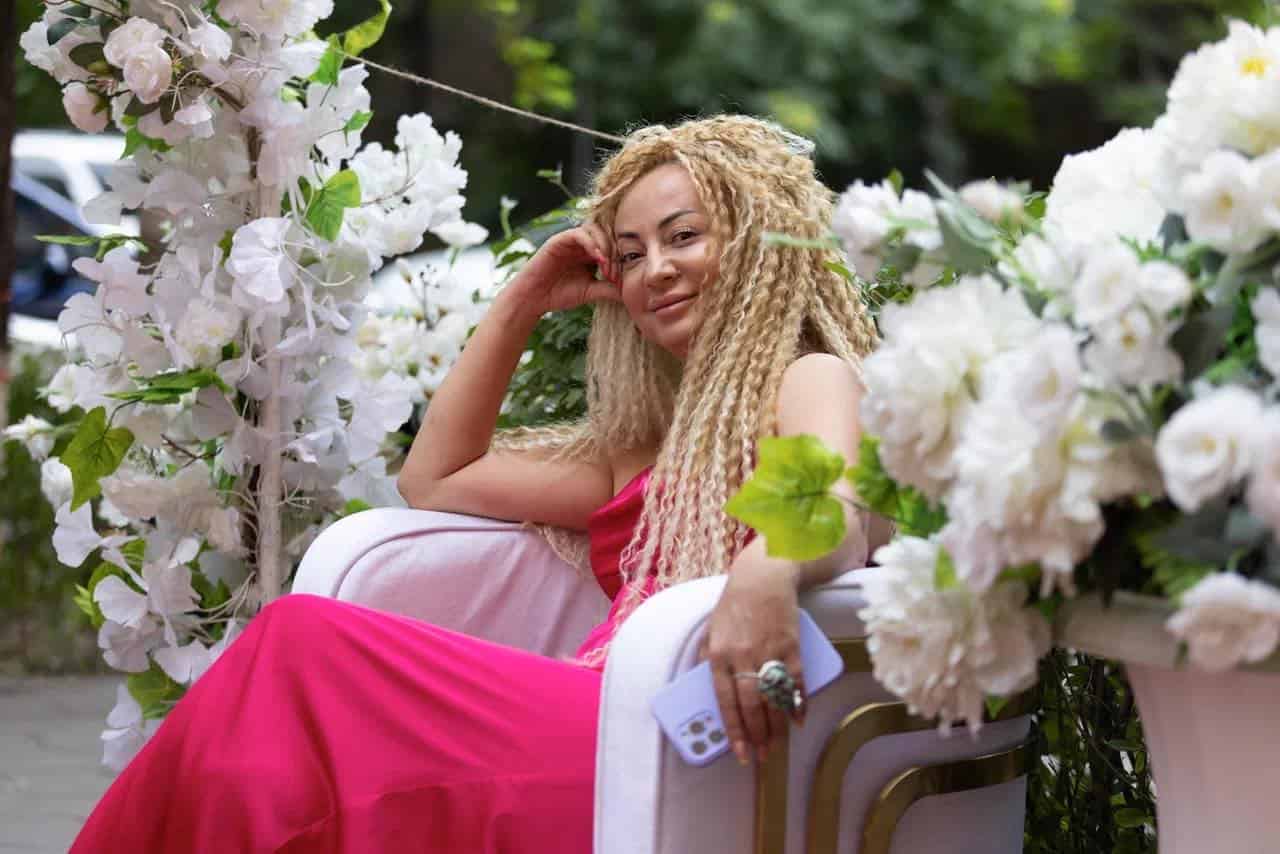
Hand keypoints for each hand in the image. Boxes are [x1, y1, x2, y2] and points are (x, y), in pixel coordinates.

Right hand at [504, 223, 621, 319]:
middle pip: (607, 235)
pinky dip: (592, 244)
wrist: (533, 298)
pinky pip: (580, 234)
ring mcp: (570, 239)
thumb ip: (609, 288)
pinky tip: (598, 259)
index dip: (620, 260)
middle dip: (615, 254)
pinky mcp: (560, 239)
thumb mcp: (590, 291)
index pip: (613, 246)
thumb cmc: (560, 295)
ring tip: (606, 268)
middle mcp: (582, 243)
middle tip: (614, 274)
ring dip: (605, 247)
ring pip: (596, 230)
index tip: (620, 280)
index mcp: (590, 253)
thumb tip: (630, 290)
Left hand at [700, 562, 804, 765]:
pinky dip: (798, 702)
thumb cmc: (735, 604)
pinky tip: (798, 719)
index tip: (739, 752)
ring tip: (777, 746)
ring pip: (773, 698)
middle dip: (757, 735)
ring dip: (777, 726)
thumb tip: (708, 690)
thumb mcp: (711, 629)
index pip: (725, 701)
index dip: (733, 730)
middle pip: (750, 705)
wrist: (763, 577)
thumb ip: (707, 659)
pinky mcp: (791, 645)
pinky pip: (795, 681)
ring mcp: (768, 651)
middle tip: (762, 755)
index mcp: (719, 655)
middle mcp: (742, 656)